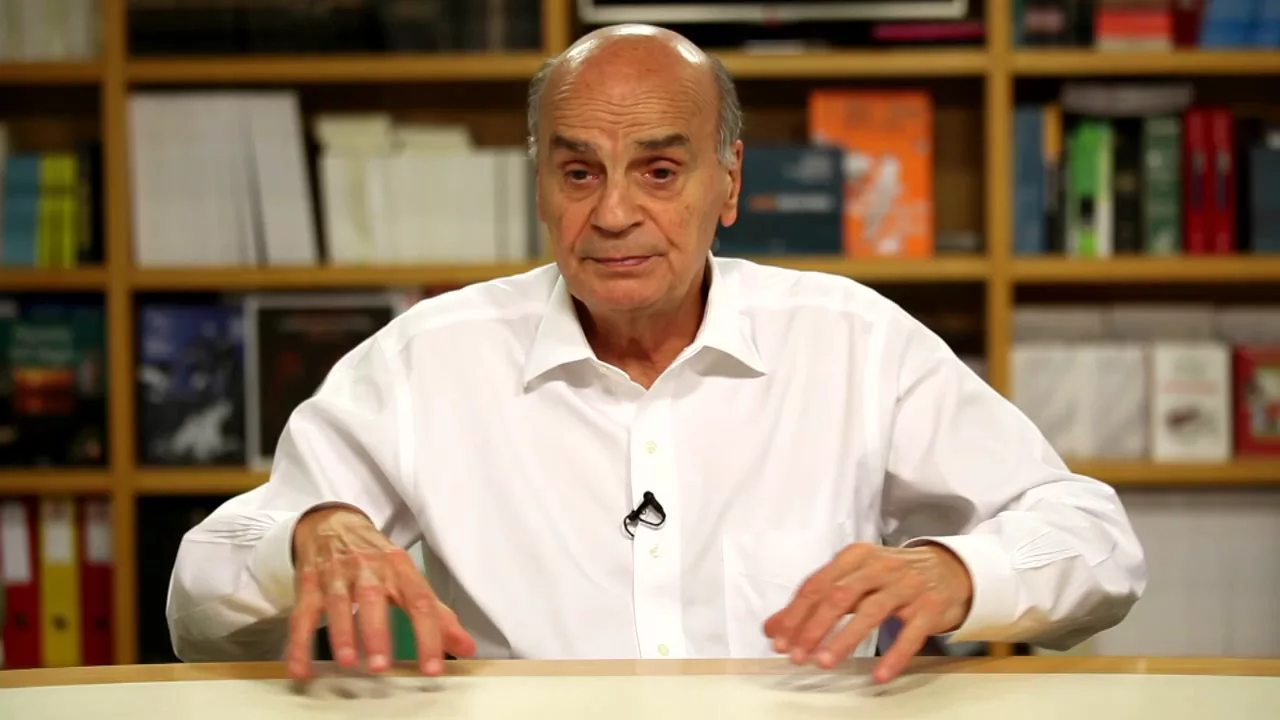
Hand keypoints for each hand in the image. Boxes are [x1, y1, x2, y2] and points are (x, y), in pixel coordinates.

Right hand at [286, 505, 475, 678]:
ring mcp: (336, 574)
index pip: (419, 600)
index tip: (432, 667)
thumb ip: (436, 614)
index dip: (429, 634)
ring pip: (337, 602)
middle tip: (380, 665)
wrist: (334, 523)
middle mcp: (368, 568)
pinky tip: (301, 669)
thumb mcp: (408, 578)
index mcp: (399, 568)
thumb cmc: (377, 559)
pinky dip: (299, 643)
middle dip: (376, 632)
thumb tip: (466, 647)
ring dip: (341, 633)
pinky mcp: (309, 582)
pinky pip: (303, 614)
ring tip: (346, 661)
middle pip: (374, 597)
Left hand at [762, 542, 971, 682]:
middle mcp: (880, 567)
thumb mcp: (853, 578)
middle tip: (796, 654)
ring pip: (871, 612)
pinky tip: (878, 674)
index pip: (818, 584)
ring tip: (824, 662)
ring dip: (844, 639)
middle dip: (813, 627)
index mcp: (855, 557)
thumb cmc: (892, 576)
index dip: (795, 612)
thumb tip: (773, 627)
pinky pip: (911, 633)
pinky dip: (894, 655)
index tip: (777, 638)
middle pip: (839, 596)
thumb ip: (815, 600)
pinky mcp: (930, 607)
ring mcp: (907, 586)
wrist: (949, 568)